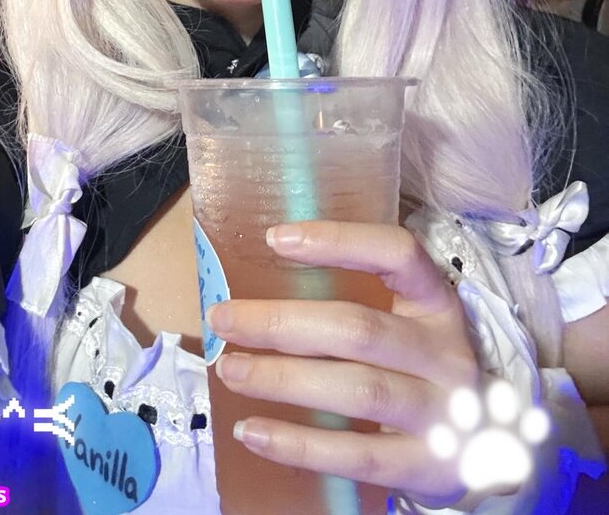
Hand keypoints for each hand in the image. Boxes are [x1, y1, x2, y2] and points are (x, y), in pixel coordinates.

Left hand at [206, 220, 482, 508]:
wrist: (483, 446)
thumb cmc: (417, 368)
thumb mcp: (404, 323)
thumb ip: (353, 302)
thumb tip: (257, 288)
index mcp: (437, 303)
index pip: (397, 254)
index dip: (339, 240)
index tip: (274, 238)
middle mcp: (445, 353)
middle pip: (359, 328)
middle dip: (281, 323)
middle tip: (223, 318)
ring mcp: (443, 412)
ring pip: (357, 390)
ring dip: (283, 380)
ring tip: (230, 370)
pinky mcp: (428, 467)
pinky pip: (358, 455)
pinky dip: (300, 445)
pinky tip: (253, 433)